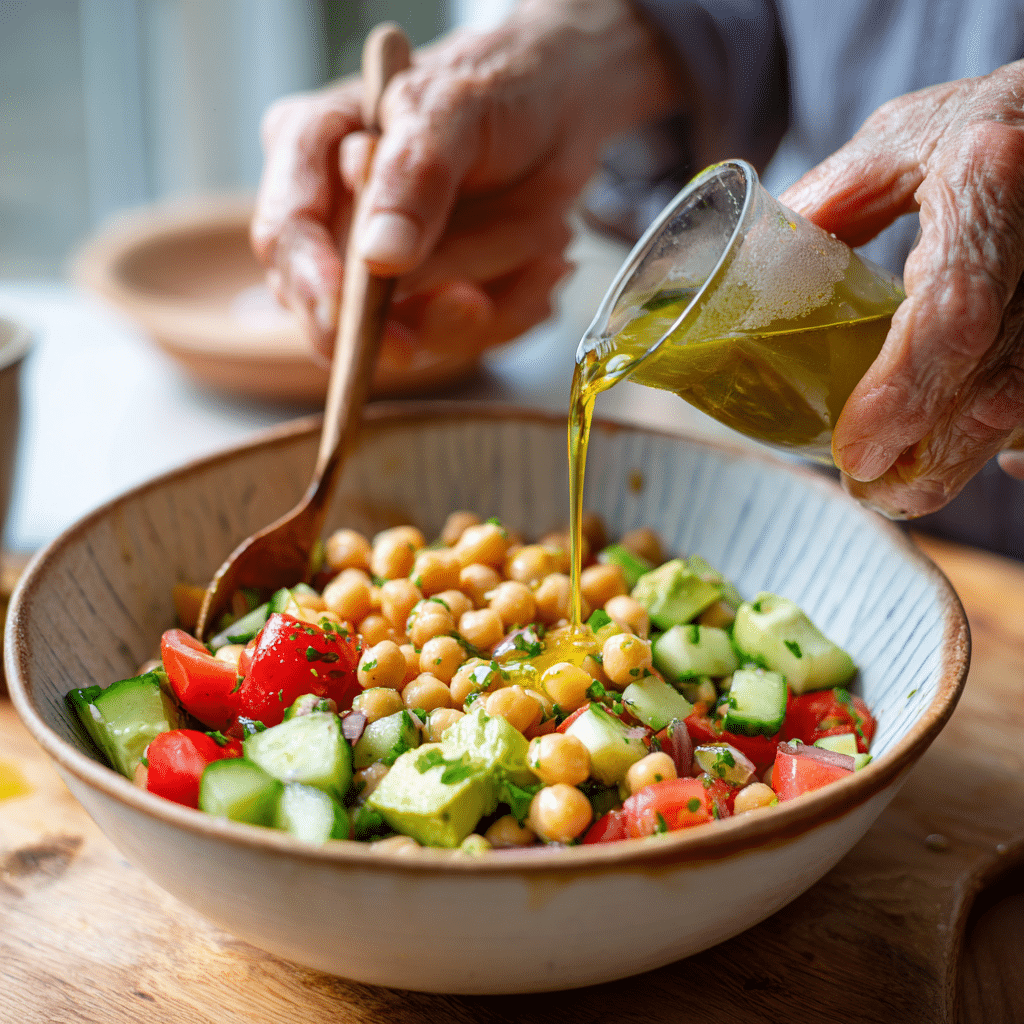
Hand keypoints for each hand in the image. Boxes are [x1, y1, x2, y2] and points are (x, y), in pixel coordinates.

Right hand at [251, 1, 675, 364]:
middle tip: (474, 299)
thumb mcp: (457, 108)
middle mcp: (338, 221)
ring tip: (543, 237)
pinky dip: (519, 304)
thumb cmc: (497, 87)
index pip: (285, 234)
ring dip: (487, 300)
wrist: (563, 105)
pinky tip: (547, 258)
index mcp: (313, 151)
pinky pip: (473, 337)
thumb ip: (415, 176)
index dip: (312, 285)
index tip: (348, 318)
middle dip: (417, 316)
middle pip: (341, 313)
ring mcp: (388, 272)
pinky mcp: (437, 304)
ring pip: (418, 335)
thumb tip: (377, 256)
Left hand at [781, 60, 1023, 517]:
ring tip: (905, 490)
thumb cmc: (987, 123)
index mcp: (987, 176)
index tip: (856, 455)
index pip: (952, 311)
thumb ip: (833, 202)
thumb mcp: (903, 141)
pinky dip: (1005, 434)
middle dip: (934, 458)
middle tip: (876, 493)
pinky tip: (963, 452)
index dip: (904, 394)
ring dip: (965, 458)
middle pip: (1001, 382)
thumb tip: (751, 270)